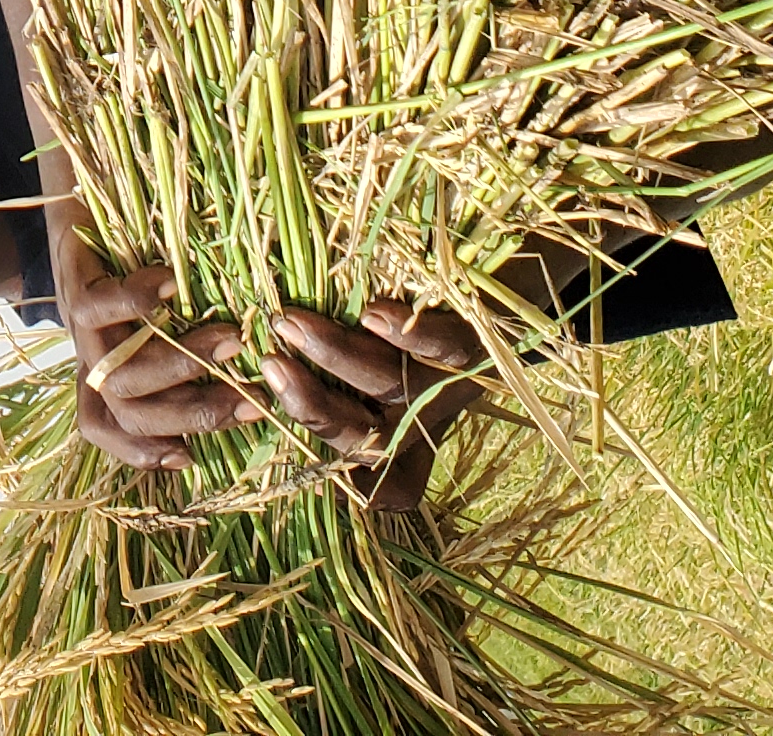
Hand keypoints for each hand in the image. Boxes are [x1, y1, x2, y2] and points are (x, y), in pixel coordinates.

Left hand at [58, 233, 255, 474]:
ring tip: (230, 340)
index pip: (110, 429)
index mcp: (108, 371)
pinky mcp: (72, 285)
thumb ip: (189, 347)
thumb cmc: (131, 258)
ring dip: (181, 362)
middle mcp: (91, 358)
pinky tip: (171, 284)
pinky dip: (136, 300)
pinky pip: (96, 307)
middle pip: (131, 415)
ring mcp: (79, 326)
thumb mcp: (163, 312)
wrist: (77, 201)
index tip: (191, 459)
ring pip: (120, 373)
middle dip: (196, 414)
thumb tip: (256, 376)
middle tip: (252, 398)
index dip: (142, 454)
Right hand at [259, 299, 489, 515]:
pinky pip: (445, 350)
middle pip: (369, 439)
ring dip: (336, 357)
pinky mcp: (482, 344)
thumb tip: (254, 390)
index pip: (388, 487)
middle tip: (269, 363)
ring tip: (292, 323)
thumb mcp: (384, 365)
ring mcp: (456, 386)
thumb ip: (330, 378)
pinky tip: (372, 314)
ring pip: (391, 390)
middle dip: (310, 407)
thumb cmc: (428, 325)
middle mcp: (430, 421)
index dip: (346, 486)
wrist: (518, 286)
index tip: (284, 443)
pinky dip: (407, 335)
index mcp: (412, 438)